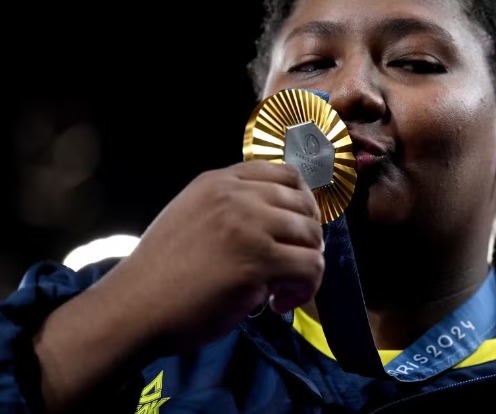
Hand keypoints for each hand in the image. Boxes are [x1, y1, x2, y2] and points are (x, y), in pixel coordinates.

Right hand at [108, 159, 324, 351]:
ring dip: (308, 266)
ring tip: (283, 289)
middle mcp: (237, 195)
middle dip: (308, 238)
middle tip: (292, 267)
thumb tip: (279, 226)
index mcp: (219, 181)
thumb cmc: (160, 271)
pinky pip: (310, 266)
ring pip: (312, 236)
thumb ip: (231, 209)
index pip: (286, 174)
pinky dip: (306, 288)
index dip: (303, 204)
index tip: (295, 232)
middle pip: (304, 205)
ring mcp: (248, 224)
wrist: (134, 306)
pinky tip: (279, 303)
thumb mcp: (192, 216)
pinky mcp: (258, 259)